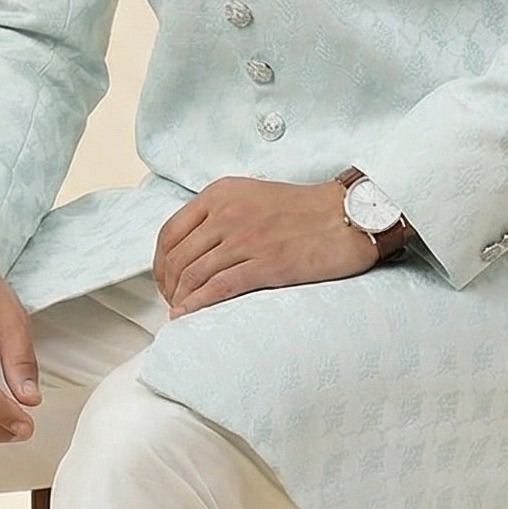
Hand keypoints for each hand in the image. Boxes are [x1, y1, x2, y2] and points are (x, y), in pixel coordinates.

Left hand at [152, 177, 374, 317]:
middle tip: (172, 301)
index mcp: (220, 194)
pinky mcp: (266, 264)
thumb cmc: (304, 209)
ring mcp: (245, 239)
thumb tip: (193, 247)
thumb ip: (221, 213)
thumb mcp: (252, 195)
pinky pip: (219, 288)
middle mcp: (227, 214)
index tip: (164, 279)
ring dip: (181, 299)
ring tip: (181, 311)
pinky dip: (197, 304)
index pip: (170, 233)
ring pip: (194, 275)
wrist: (347, 215)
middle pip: (177, 258)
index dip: (160, 263)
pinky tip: (188, 315)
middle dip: (168, 286)